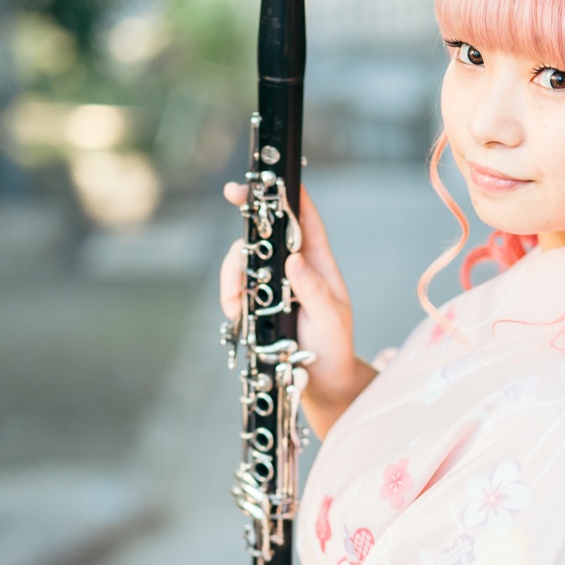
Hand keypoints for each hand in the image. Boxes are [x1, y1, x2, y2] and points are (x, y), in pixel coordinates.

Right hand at [218, 182, 375, 426]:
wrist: (323, 384)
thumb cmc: (335, 346)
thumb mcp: (332, 318)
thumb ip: (315, 291)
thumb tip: (295, 260)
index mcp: (318, 263)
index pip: (303, 219)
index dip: (286, 195)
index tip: (265, 179)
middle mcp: (294, 269)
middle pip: (265, 234)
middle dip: (247, 224)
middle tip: (233, 208)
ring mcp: (272, 288)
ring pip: (244, 262)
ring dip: (234, 270)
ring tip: (236, 295)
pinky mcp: (256, 308)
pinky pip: (235, 292)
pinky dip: (230, 296)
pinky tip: (235, 309)